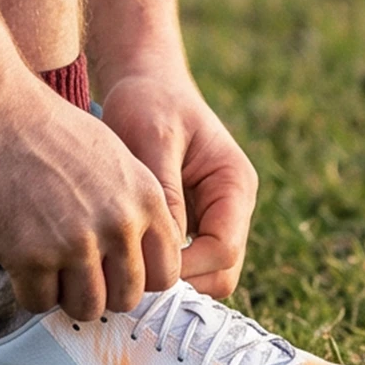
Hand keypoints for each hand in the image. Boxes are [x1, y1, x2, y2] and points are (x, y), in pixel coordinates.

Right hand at [0, 75, 181, 319]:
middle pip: (126, 299)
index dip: (138, 281)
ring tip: (51, 272)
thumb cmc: (50, 132)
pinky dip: (30, 292)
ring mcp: (75, 243)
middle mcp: (118, 225)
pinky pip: (39, 303)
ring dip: (67, 298)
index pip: (166, 276)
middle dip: (102, 294)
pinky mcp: (31, 256)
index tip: (116, 273)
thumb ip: (137, 209)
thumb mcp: (118, 160)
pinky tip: (21, 266)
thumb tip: (141, 259)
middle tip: (77, 275)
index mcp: (146, 201)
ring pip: (87, 309)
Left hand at [101, 68, 257, 298]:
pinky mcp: (194, 225)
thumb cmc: (149, 100)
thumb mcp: (152, 137)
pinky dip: (162, 270)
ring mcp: (216, 220)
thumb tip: (167, 249)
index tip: (141, 263)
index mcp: (234, 185)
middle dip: (182, 282)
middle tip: (132, 275)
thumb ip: (165, 192)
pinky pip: (187, 264)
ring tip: (129, 268)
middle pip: (222, 273)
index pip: (224, 249)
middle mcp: (233, 208)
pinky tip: (130, 258)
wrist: (146, 82)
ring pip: (206, 276)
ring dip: (172, 280)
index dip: (186, 267)